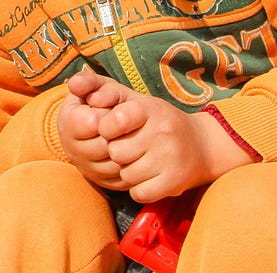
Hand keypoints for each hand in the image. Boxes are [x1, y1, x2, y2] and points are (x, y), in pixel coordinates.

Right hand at [57, 70, 128, 188]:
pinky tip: (136, 151)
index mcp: (67, 125)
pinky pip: (124, 179)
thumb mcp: (95, 87)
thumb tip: (76, 84)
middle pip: (105, 146)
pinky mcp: (104, 182)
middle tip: (126, 124)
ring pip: (116, 165)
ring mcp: (88, 169)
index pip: (92, 123)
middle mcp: (73, 151)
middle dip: (120, 133)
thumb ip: (87, 82)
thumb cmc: (100, 102)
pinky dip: (135, 165)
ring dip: (130, 150)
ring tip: (130, 136)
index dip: (108, 114)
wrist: (101, 126)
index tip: (112, 109)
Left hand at [99, 94, 254, 202]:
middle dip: (117, 153)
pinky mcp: (175, 182)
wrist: (203, 146)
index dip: (105, 129)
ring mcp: (170, 158)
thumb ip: (100, 88)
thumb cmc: (156, 120)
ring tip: (141, 161)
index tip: (112, 130)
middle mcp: (162, 132)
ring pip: (126, 175)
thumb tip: (74, 83)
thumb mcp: (131, 98)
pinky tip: (148, 177)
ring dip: (128, 172)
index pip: (112, 122)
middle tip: (131, 147)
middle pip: (116, 153)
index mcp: (149, 109)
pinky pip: (139, 193)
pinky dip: (139, 189)